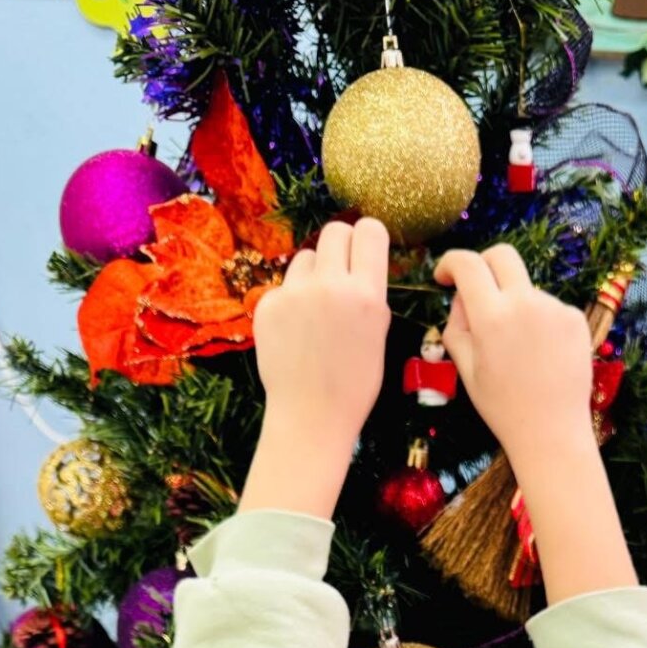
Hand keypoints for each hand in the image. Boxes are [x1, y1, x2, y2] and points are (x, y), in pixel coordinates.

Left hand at [241, 219, 390, 517]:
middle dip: (341, 247)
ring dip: (314, 275)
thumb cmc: (353, 384)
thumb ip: (369, 294)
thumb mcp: (378, 335)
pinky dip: (291, 302)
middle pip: (336, 231)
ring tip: (317, 314)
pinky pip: (285, 285)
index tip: (365, 250)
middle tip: (341, 274)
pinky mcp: (268, 304)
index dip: (368, 237)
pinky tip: (296, 333)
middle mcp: (331, 286)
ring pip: (306, 257)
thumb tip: (359, 262)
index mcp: (367, 295)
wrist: (311, 418)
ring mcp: (295, 294)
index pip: (369, 229)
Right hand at [433, 245, 594, 476]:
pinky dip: (537, 321)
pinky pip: (548, 307)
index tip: (445, 276)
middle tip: (476, 290)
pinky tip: (539, 355)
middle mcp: (525, 303)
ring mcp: (555, 308)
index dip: (450, 263)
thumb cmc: (502, 407)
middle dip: (483, 264)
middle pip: (502, 255)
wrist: (551, 433)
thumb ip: (456, 325)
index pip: (467, 263)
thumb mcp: (465, 369)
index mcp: (492, 317)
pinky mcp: (575, 318)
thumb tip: (462, 298)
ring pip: (525, 288)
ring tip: (516, 350)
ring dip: (513, 305)